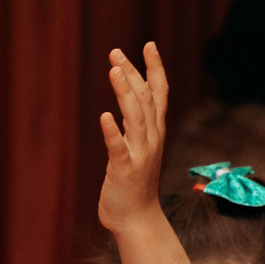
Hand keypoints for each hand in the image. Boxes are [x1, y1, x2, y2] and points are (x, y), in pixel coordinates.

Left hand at [96, 42, 168, 232]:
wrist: (137, 219)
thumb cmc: (134, 182)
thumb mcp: (139, 146)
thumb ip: (137, 123)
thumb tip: (130, 96)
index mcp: (155, 131)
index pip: (159, 93)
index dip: (155, 68)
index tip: (149, 44)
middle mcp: (152, 139)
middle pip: (145, 99)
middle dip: (132, 73)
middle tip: (115, 53)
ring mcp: (140, 154)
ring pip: (136, 117)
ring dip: (126, 93)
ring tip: (114, 71)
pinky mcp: (125, 170)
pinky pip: (119, 148)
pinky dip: (112, 132)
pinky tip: (104, 116)